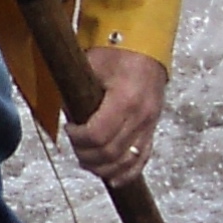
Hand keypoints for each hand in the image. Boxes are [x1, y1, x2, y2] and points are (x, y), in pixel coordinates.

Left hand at [68, 46, 166, 182]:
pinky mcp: (153, 128)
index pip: (98, 136)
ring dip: (103, 167)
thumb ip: (77, 93)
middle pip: (110, 153)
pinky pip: (142, 159)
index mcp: (125, 99)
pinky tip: (112, 178)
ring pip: (126, 162)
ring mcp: (150, 124)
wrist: (146, 45)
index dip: (78, 139)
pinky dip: (127, 173)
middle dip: (87, 155)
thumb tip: (69, 118)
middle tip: (76, 145)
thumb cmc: (116, 51)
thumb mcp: (91, 65)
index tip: (70, 130)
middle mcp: (141, 116)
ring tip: (88, 161)